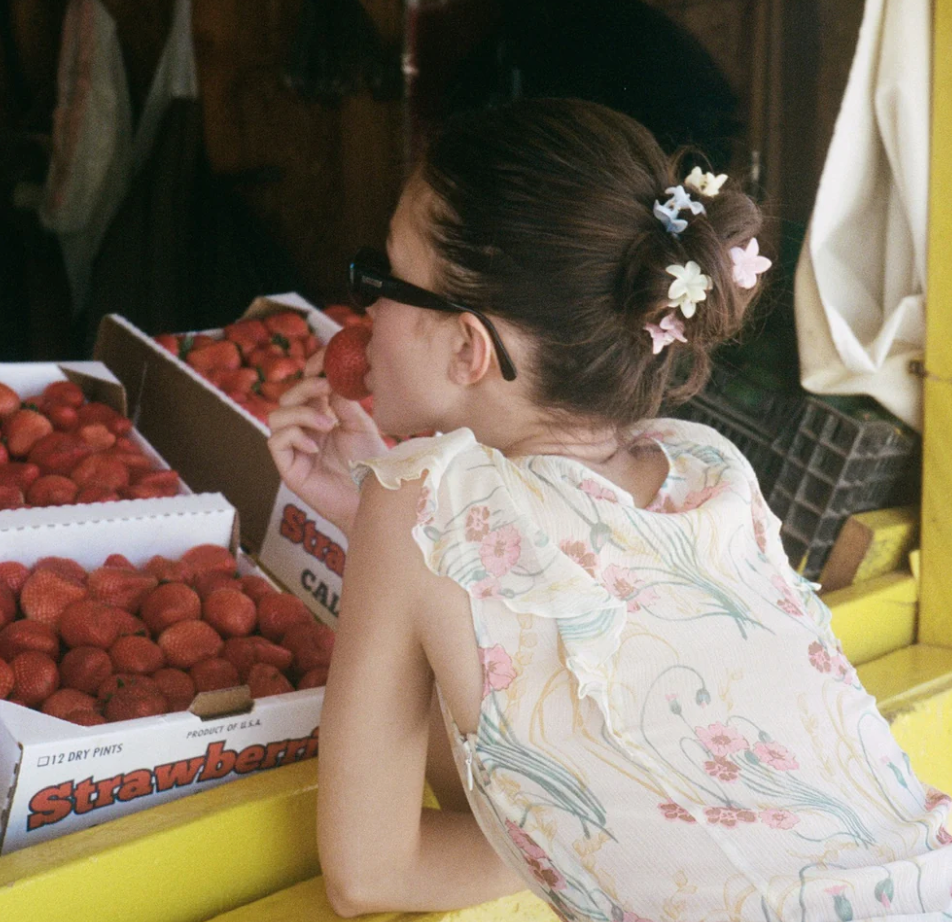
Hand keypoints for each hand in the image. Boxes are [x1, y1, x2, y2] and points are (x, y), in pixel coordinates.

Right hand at [267, 351, 387, 537]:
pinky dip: (294, 436)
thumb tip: (330, 376)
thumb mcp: (360, 425)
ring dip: (301, 413)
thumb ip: (343, 402)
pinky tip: (316, 447)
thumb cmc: (371, 466)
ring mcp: (295, 450)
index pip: (305, 389)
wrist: (374, 500)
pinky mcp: (289, 469)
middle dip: (304, 388)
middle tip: (326, 388)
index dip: (310, 374)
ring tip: (328, 425)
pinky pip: (275, 441)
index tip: (324, 367)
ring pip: (276, 416)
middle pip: (287, 398)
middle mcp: (305, 431)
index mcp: (322, 417)